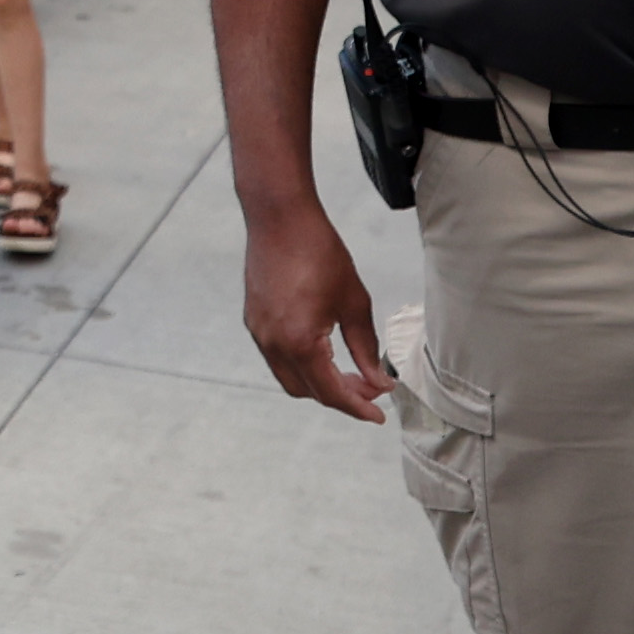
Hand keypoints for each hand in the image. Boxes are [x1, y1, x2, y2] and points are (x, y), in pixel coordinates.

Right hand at [242, 199, 393, 421]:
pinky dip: (302, 366)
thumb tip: (378, 380)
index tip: (379, 414)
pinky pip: (278, 358)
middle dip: (341, 397)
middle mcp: (273, 344)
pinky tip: (323, 353)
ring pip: (290, 378)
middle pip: (308, 391)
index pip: (331, 391)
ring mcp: (259, 333)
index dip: (358, 407)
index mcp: (299, 342)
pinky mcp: (254, 321)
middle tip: (371, 389)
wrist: (280, 219)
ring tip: (350, 374)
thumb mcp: (353, 302)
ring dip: (320, 383)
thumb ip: (366, 348)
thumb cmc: (318, 252)